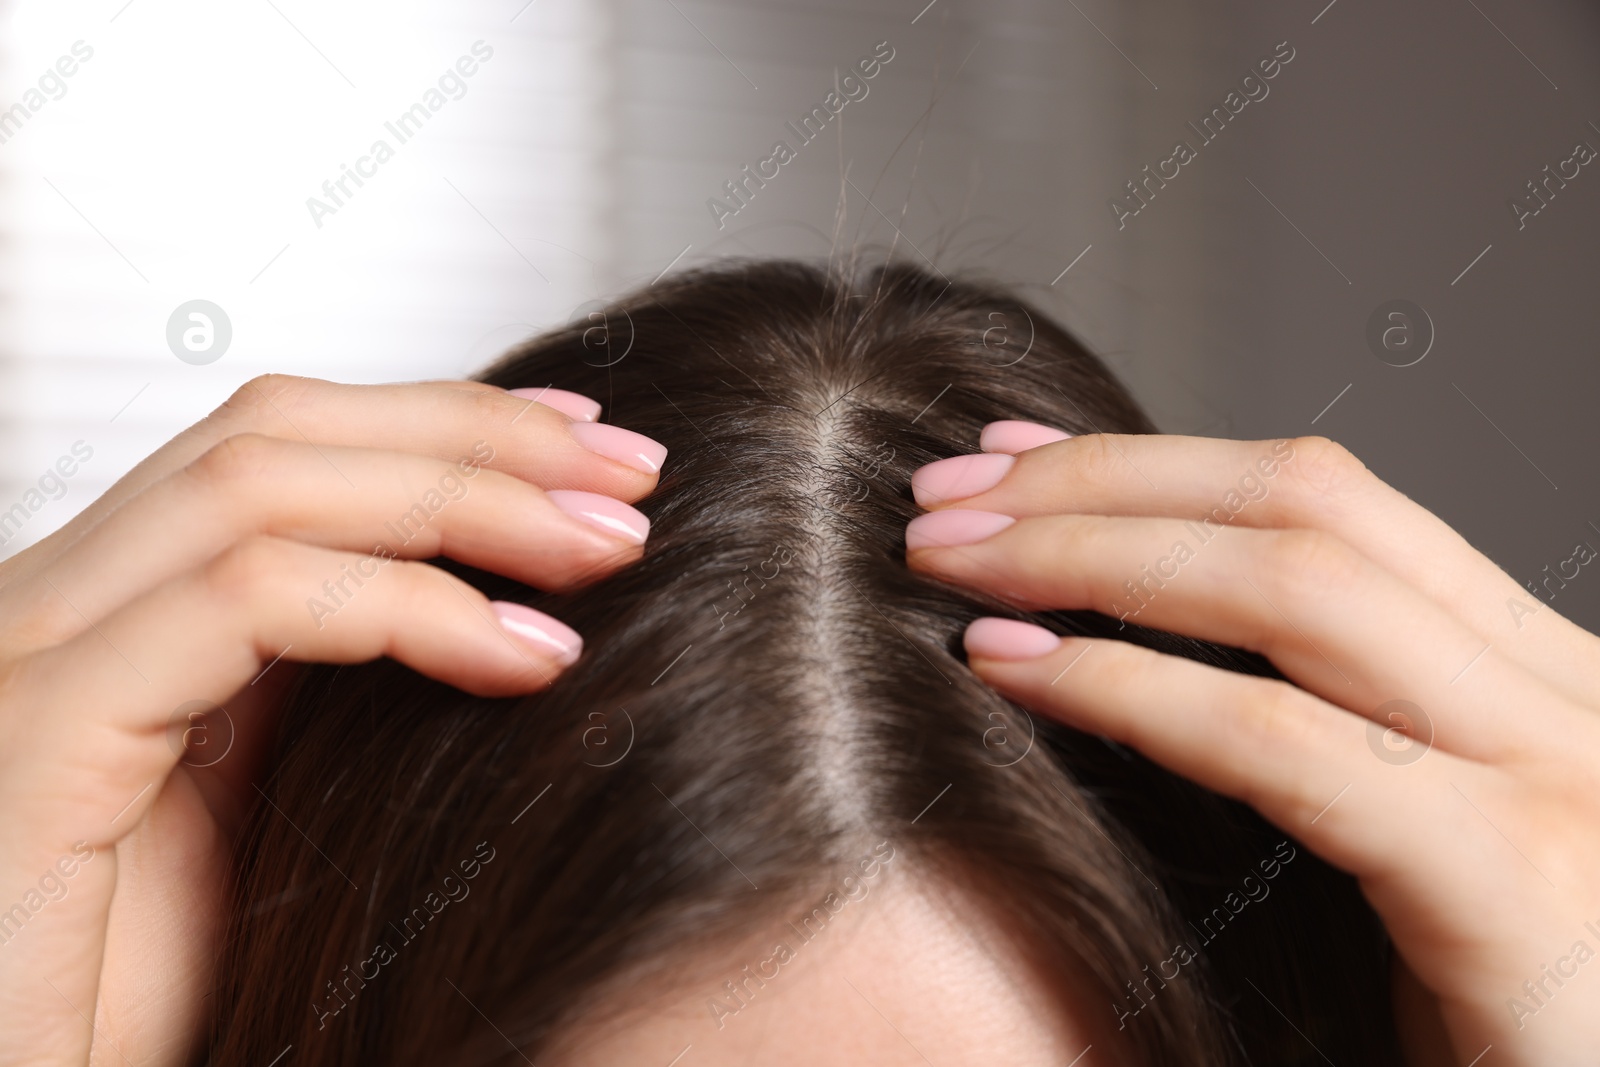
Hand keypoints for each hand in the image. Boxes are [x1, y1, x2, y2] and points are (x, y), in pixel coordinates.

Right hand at [0, 376, 662, 1064]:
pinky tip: (528, 660)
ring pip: (263, 485)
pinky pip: (246, 602)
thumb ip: (339, 679)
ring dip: (467, 501)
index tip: (589, 445)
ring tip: (609, 551)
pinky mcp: (37, 730)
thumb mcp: (274, 796)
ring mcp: (34, 655)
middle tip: (634, 473)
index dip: (447, 419)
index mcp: (118, 609)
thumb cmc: (149, 988)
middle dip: (477, 435)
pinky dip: (409, 609)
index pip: (286, 443)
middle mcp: (62, 604)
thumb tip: (497, 598)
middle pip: (279, 429)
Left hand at [906, 428, 1599, 1065]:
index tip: (1008, 463)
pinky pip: (1281, 742)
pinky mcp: (1517, 881)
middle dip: (1100, 483)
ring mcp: (1560, 773)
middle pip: (1306, 504)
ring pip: (1294, 587)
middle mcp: (1568, 695)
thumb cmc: (1492, 1026)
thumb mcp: (1412, 853)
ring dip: (1087, 554)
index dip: (1150, 464)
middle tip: (944, 496)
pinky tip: (1016, 672)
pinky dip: (1128, 688)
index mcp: (1536, 678)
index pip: (1331, 503)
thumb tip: (1134, 644)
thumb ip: (1321, 739)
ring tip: (949, 561)